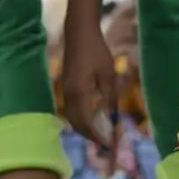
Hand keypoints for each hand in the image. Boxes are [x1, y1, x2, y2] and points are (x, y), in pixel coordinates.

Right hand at [62, 22, 117, 148]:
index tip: (109, 144)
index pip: (86, 123)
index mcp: (80, 93)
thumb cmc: (97, 51)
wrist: (78, 33)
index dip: (97, 136)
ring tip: (99, 133)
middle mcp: (69, 95)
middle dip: (89, 136)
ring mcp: (65, 90)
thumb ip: (109, 98)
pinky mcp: (66, 86)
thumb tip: (112, 119)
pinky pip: (70, 109)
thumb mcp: (108, 74)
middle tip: (105, 142)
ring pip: (71, 117)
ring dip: (84, 128)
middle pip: (76, 124)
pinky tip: (92, 117)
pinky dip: (80, 118)